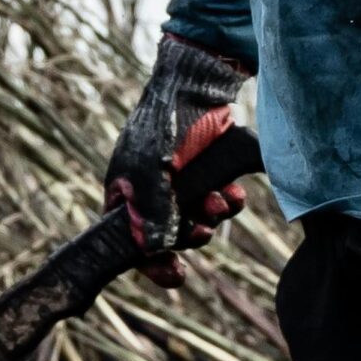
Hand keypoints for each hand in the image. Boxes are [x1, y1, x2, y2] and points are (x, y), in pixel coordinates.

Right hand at [107, 32, 254, 288]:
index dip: (153, 263)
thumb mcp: (149, 172)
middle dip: (192, 234)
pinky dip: (228, 200)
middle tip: (205, 231)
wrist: (193, 86)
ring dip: (213, 215)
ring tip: (223, 200)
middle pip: (171, 234)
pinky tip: (235, 192)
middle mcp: (152, 191)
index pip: (132, 241)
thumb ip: (151, 213)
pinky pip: (219, 198)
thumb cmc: (160, 127)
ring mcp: (181, 181)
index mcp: (126, 193)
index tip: (177, 275)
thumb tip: (154, 251)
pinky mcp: (208, 169)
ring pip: (199, 217)